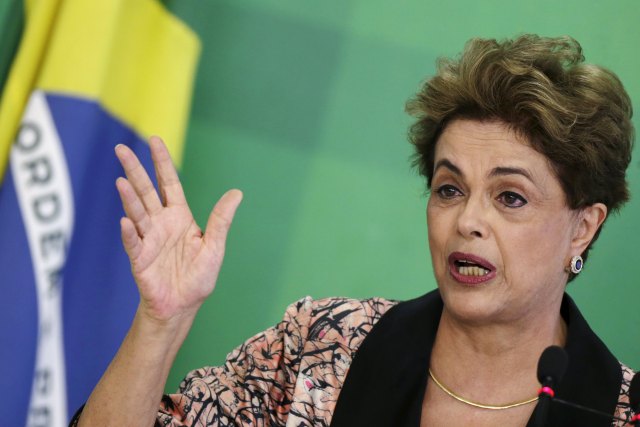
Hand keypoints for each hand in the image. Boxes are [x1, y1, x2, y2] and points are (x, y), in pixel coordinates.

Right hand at [115, 136, 241, 323]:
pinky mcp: (140, 258)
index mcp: (180, 217)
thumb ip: (221, 220)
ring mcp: (148, 239)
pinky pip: (134, 243)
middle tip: (121, 149)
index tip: (155, 140)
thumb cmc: (198, 277)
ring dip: (129, 198)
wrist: (182, 306)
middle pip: (146, 191)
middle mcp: (161, 223)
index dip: (162, 163)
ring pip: (137, 213)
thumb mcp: (214, 246)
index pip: (168, 183)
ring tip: (122, 181)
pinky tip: (126, 222)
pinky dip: (130, 233)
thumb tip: (237, 192)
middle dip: (135, 170)